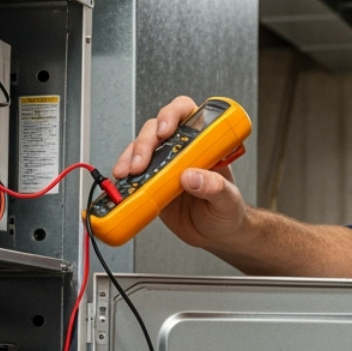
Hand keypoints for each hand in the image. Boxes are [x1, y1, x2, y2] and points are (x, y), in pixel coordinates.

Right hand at [111, 96, 248, 252]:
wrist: (216, 236)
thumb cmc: (228, 212)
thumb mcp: (228, 200)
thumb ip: (215, 187)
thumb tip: (192, 175)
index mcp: (204, 145)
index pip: (187, 114)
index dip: (173, 115)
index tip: (166, 130)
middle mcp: (182, 150)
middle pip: (157, 129)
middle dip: (145, 142)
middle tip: (142, 162)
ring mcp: (165, 164)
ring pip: (141, 148)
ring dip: (130, 157)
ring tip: (127, 173)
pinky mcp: (152, 181)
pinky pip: (134, 172)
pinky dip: (125, 175)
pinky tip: (123, 182)